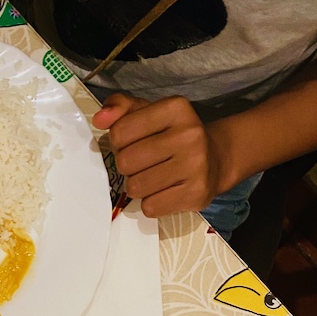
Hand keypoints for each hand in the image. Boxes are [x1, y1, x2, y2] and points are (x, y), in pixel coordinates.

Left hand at [92, 94, 232, 217]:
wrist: (216, 159)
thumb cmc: (173, 135)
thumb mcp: (149, 113)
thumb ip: (121, 108)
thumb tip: (100, 119)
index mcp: (175, 108)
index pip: (120, 132)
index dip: (119, 141)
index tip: (133, 142)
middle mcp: (189, 134)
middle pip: (126, 162)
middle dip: (127, 166)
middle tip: (144, 163)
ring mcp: (195, 165)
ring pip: (136, 188)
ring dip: (138, 186)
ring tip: (153, 177)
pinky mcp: (196, 193)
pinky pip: (150, 207)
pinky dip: (151, 203)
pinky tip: (164, 191)